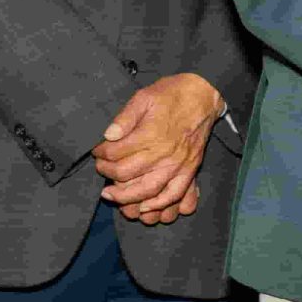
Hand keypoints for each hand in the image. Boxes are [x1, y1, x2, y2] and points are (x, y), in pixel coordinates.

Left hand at [95, 73, 223, 224]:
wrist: (204, 94)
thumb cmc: (172, 94)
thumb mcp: (144, 96)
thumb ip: (125, 117)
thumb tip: (108, 135)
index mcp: (150, 133)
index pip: (116, 153)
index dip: (101, 153)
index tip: (97, 151)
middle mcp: (164, 153)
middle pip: (127, 174)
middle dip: (108, 173)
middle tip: (100, 169)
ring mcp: (178, 164)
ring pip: (148, 190)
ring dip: (126, 197)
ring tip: (111, 195)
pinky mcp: (189, 170)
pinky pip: (174, 194)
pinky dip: (158, 205)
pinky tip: (143, 207)